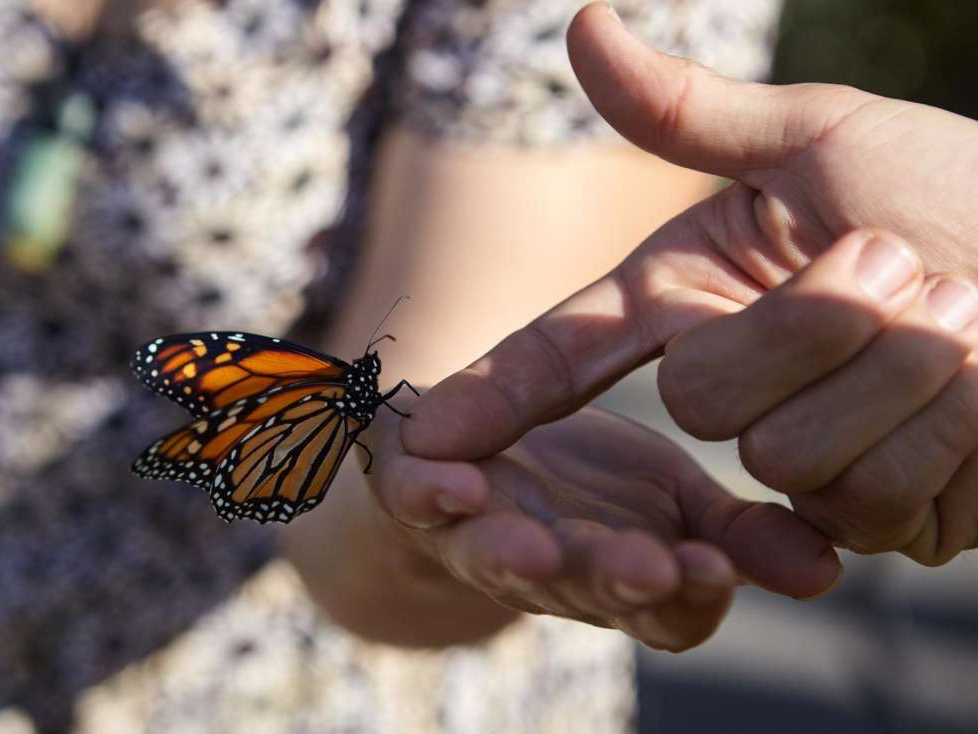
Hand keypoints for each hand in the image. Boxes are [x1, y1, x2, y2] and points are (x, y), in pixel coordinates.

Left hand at [367, 398, 838, 651]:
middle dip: (613, 579)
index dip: (690, 595)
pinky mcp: (418, 493)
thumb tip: (829, 568)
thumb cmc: (589, 480)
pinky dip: (429, 494)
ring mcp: (480, 536)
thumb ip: (740, 533)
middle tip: (647, 566)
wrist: (482, 446)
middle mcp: (553, 569)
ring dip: (514, 558)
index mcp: (624, 573)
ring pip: (496, 560)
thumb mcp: (675, 497)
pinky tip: (452, 483)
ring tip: (535, 547)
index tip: (720, 568)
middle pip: (584, 588)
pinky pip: (414, 503)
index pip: (666, 608)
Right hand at [401, 3, 977, 564]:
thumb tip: (577, 22)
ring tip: (965, 330)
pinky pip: (869, 504)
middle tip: (906, 267)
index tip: (428, 440)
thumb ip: (686, 111)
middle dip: (814, 323)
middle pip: (703, 398)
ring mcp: (802, 466)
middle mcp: (738, 389)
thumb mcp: (824, 140)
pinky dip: (943, 433)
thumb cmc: (968, 194)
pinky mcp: (873, 524)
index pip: (571, 350)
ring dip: (900, 370)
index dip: (497, 396)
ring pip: (787, 455)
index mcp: (699, 299)